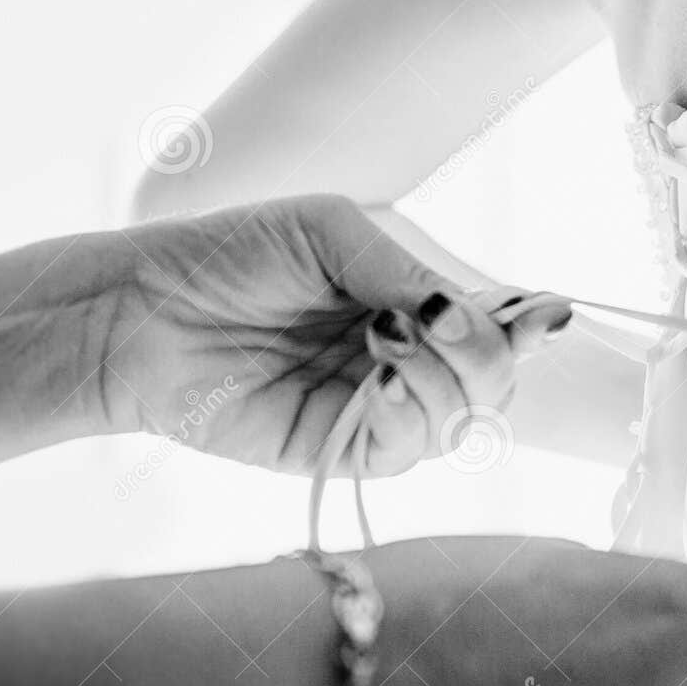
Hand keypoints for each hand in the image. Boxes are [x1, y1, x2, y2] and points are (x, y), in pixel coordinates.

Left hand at [102, 195, 568, 475]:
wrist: (145, 310)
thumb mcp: (333, 234)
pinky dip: (411, 413)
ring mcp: (377, 408)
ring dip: (443, 376)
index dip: (527, 324)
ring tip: (387, 336)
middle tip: (444, 321)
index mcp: (412, 302)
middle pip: (495, 380)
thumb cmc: (231, 256)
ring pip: (462, 418)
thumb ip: (406, 274)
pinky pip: (409, 448)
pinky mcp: (341, 451)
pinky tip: (382, 379)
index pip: (496, 324)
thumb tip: (466, 314)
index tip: (541, 313)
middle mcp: (407, 360)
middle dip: (490, 354)